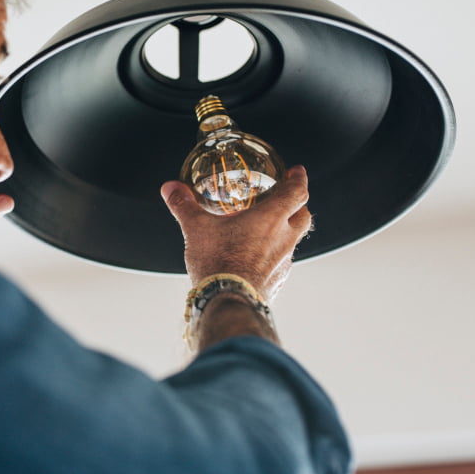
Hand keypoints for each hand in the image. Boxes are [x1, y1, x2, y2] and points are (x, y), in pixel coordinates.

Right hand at [160, 166, 311, 303]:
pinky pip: (282, 262)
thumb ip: (184, 205)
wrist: (228, 301)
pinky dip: (274, 254)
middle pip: (303, 216)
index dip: (298, 179)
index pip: (297, 192)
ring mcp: (284, 262)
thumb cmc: (218, 262)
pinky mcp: (277, 280)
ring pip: (294, 240)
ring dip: (286, 231)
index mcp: (271, 219)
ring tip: (267, 229)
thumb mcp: (196, 228)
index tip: (297, 172)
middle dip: (297, 205)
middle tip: (286, 199)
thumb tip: (171, 188)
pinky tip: (256, 257)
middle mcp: (284, 239)